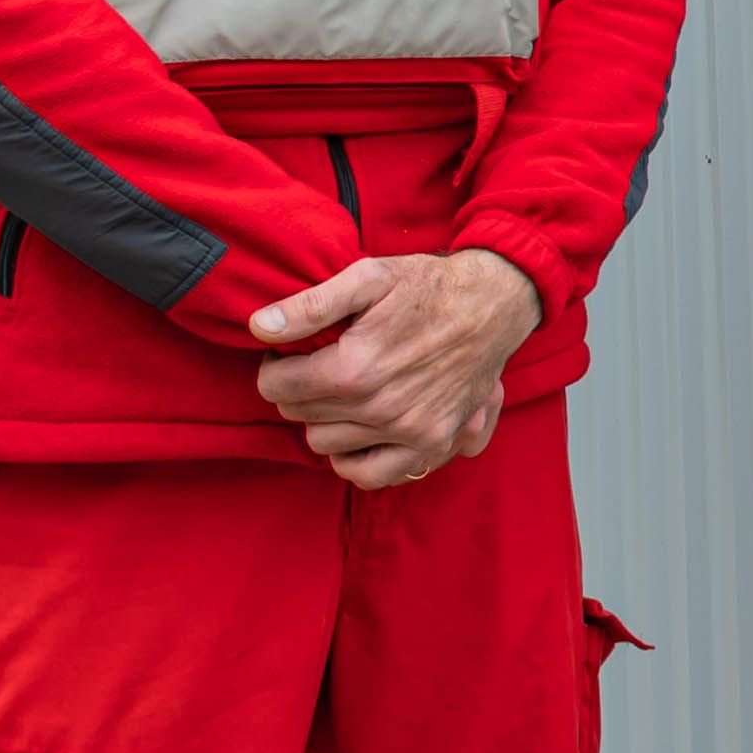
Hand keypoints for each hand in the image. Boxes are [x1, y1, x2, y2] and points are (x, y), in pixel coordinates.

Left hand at [247, 247, 541, 489]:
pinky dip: (353, 459)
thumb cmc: (428, 287)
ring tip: (341, 392)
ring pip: (325, 444)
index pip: (275, 387)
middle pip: (298, 415)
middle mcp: (379, 408)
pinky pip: (369, 475)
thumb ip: (309, 305)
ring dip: (323, 420)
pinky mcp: (431, 445)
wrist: (494, 304)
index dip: (274, 365)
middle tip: (318, 365)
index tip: (290, 352)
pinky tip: (357, 430)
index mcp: (355, 368)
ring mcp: (408, 432)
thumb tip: (258, 327)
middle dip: (298, 389)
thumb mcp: (368, 277)